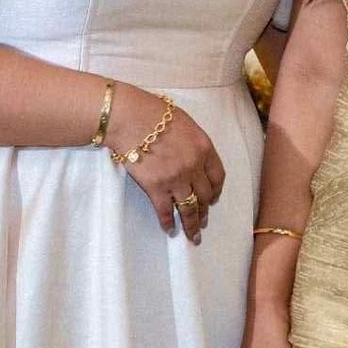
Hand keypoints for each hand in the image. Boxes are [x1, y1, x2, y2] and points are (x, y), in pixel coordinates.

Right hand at [106, 85, 224, 242]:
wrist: (130, 118)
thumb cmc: (153, 113)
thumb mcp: (184, 122)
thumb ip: (193, 141)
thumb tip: (192, 154)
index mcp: (204, 148)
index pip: (218, 176)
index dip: (216, 190)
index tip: (214, 198)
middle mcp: (194, 167)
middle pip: (205, 195)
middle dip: (205, 211)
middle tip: (203, 221)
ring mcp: (176, 179)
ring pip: (189, 208)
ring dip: (192, 224)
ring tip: (192, 235)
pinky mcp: (156, 188)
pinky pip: (165, 211)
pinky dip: (168, 222)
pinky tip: (169, 229)